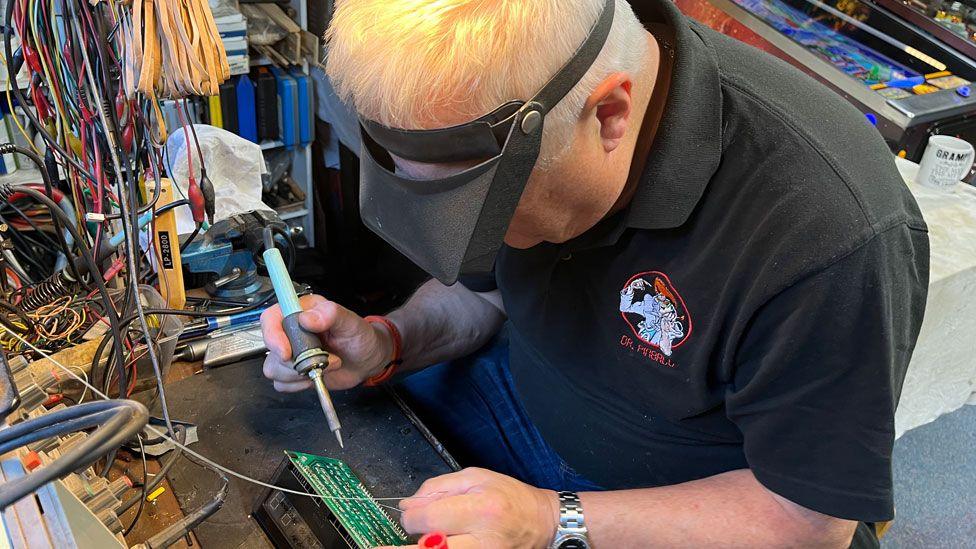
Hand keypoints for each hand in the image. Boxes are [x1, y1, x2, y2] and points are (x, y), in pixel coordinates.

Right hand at [260, 295, 392, 391]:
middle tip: (324, 359)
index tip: (286, 353)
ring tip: (325, 367)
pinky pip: (282, 383)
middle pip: (271, 348)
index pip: (271, 318)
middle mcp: (291, 331)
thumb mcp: (350, 322)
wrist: (366, 360)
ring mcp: (291, 352)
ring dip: (299, 374)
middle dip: (296, 361)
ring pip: (274, 369)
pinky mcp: (293, 372)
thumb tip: (307, 319)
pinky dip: (298, 385)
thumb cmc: (359, 336)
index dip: (272, 335)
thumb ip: (331, 314)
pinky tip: (316, 377)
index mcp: (300, 312)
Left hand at [377, 468, 558, 548]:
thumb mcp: (476, 477)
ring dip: (427, 546)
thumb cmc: (511, 498)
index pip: (428, 519)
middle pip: (429, 546)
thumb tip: (408, 504)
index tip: (409, 514)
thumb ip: (438, 488)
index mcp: (480, 509)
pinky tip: (438, 543)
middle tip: (414, 529)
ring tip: (418, 539)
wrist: (542, 522)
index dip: (410, 517)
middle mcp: (482, 539)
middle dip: (415, 537)